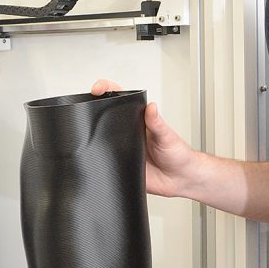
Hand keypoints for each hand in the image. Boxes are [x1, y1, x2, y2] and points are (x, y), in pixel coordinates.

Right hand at [91, 79, 199, 197]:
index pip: (121, 99)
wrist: (180, 179)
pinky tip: (102, 156)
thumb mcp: (168, 136)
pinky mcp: (122, 164)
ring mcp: (124, 147)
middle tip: (88, 104)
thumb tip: (151, 107)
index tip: (98, 88)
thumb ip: (157, 123)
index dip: (108, 90)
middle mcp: (130, 132)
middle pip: (107, 117)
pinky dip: (101, 159)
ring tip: (94, 131)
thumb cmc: (178, 154)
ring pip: (103, 138)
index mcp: (140, 120)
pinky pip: (107, 161)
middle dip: (94, 108)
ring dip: (97, 135)